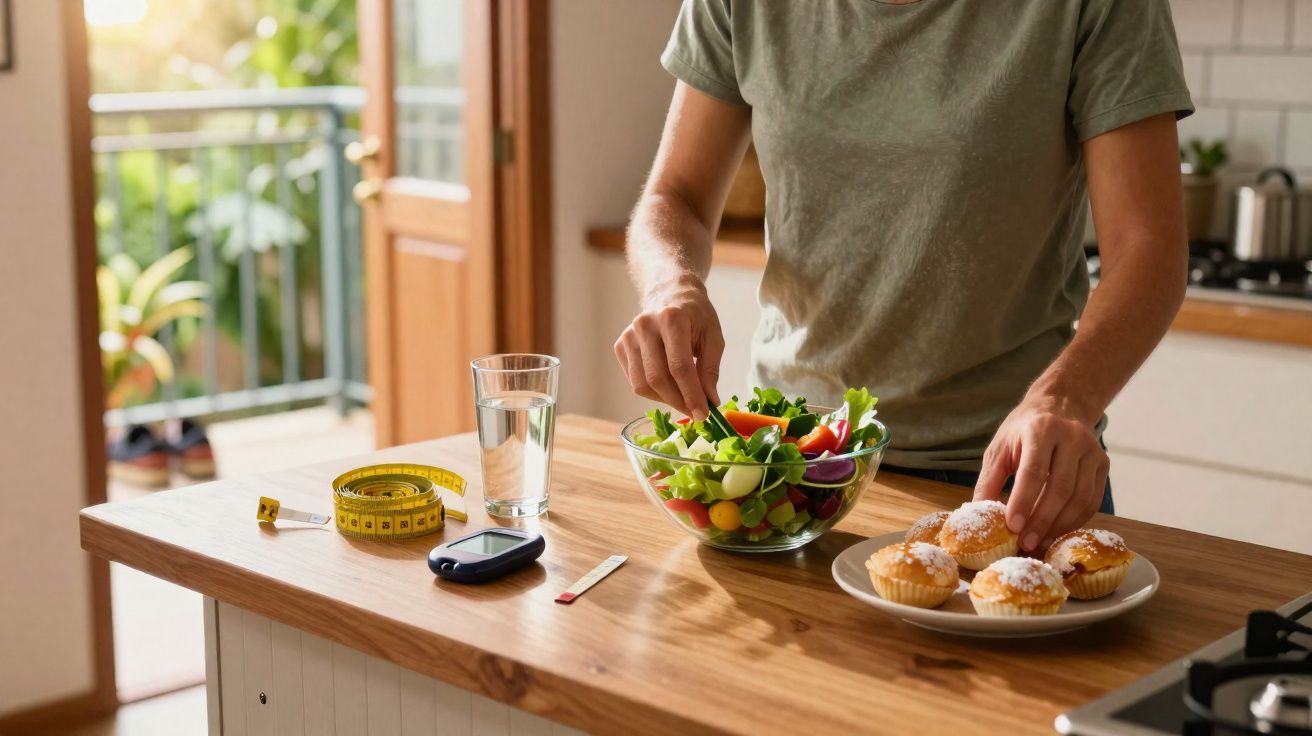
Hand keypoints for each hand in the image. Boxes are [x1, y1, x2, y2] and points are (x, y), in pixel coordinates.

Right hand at [614, 279, 724, 419]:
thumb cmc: (695, 315)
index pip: (679, 367)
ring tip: (682, 398)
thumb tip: (710, 401)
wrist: (670, 293)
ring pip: (642, 384)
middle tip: (695, 412)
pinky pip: (634, 380)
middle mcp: (645, 326)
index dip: (691, 395)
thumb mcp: (713, 337)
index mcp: (672, 319)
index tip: (702, 414)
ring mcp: (628, 336)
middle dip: (678, 401)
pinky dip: (652, 391)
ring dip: (664, 399)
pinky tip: (667, 385)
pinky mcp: (620, 345)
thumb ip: (710, 369)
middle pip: (658, 378)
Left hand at [973, 395, 1108, 552]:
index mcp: (1041, 430)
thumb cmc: (1024, 430)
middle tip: (1026, 543)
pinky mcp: (1103, 464)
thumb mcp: (1000, 447)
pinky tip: (1057, 531)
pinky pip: (1093, 500)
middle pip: (1061, 488)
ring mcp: (1092, 451)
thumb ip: (989, 480)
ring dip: (1060, 525)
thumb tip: (980, 515)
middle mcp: (1071, 437)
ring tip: (1040, 542)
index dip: (1023, 501)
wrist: (1060, 405)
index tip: (1012, 526)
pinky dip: (1075, 520)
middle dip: (1042, 520)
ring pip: (1081, 497)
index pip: (1034, 471)